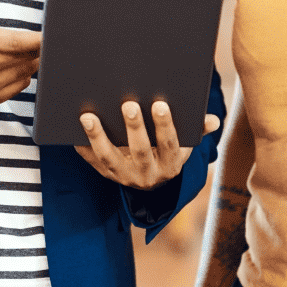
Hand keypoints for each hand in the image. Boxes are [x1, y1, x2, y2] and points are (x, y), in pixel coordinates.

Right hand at [0, 0, 41, 104]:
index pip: (18, 42)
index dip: (40, 39)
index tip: (53, 33)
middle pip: (26, 58)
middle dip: (39, 48)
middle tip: (45, 38)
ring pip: (25, 73)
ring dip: (32, 61)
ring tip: (31, 51)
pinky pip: (17, 88)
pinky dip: (23, 76)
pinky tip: (18, 66)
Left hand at [75, 100, 221, 189]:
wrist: (151, 182)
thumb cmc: (167, 152)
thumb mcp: (185, 146)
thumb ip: (197, 131)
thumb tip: (213, 120)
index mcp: (171, 164)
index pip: (170, 145)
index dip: (166, 126)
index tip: (160, 105)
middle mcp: (148, 174)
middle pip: (140, 151)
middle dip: (134, 128)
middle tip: (128, 104)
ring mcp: (125, 177)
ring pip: (110, 158)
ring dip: (98, 137)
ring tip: (88, 116)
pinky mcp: (106, 175)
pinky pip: (92, 162)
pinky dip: (82, 147)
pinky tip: (73, 131)